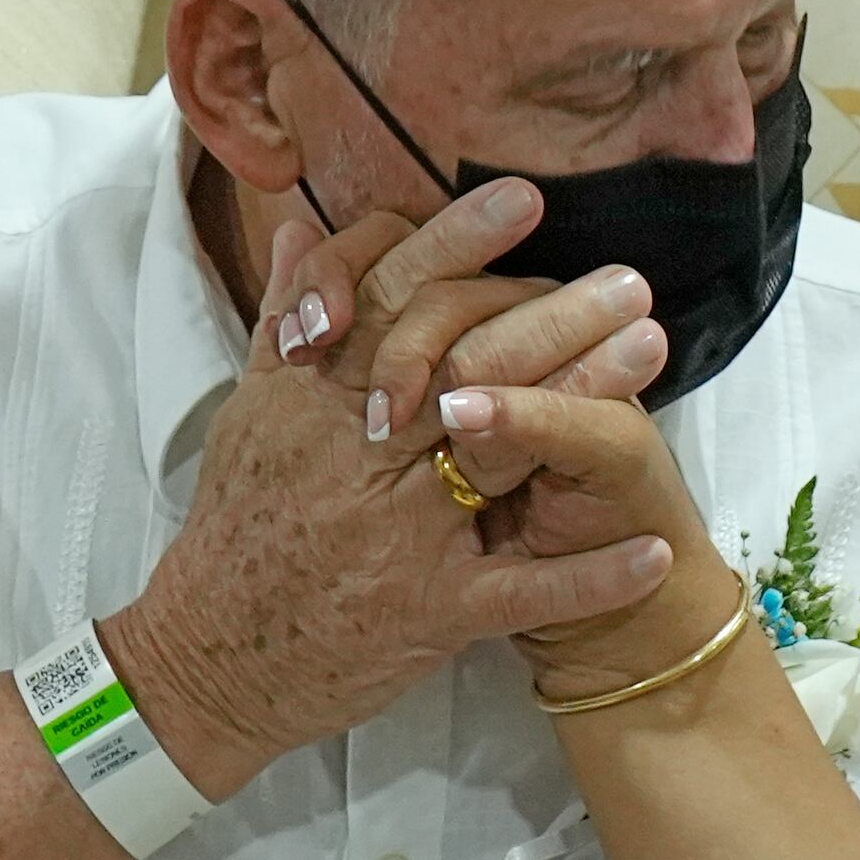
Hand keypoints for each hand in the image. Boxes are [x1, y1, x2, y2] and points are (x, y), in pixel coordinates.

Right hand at [103, 210, 674, 791]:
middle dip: (551, 315)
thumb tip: (298, 225)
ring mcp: (398, 535)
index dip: (454, 245)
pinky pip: (521, 592)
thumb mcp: (249, 413)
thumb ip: (283, 317)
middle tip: (627, 279)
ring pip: (499, 454)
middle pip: (463, 364)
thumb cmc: (236, 531)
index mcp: (315, 398)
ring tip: (651, 352)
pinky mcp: (429, 613)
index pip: (390, 300)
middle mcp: (358, 454)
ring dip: (581, 400)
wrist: (206, 660)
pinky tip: (653, 552)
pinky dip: (589, 576)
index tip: (522, 199)